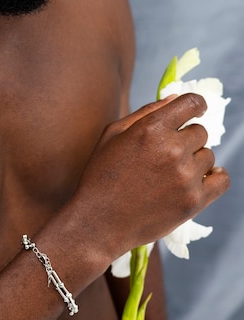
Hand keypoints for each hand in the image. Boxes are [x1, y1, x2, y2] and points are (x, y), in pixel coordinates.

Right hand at [71, 94, 229, 263]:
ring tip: (172, 173)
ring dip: (195, 160)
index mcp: (151, 128)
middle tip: (167, 154)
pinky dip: (215, 177)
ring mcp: (185, 176)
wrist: (98, 222)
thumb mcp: (113, 134)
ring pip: (208, 155)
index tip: (195, 110)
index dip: (196, 104)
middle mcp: (172, 148)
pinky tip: (200, 178)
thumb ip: (146, 112)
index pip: (191, 103)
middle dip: (186, 138)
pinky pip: (222, 179)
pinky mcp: (194, 201)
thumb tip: (175, 98)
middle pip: (200, 131)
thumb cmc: (102, 174)